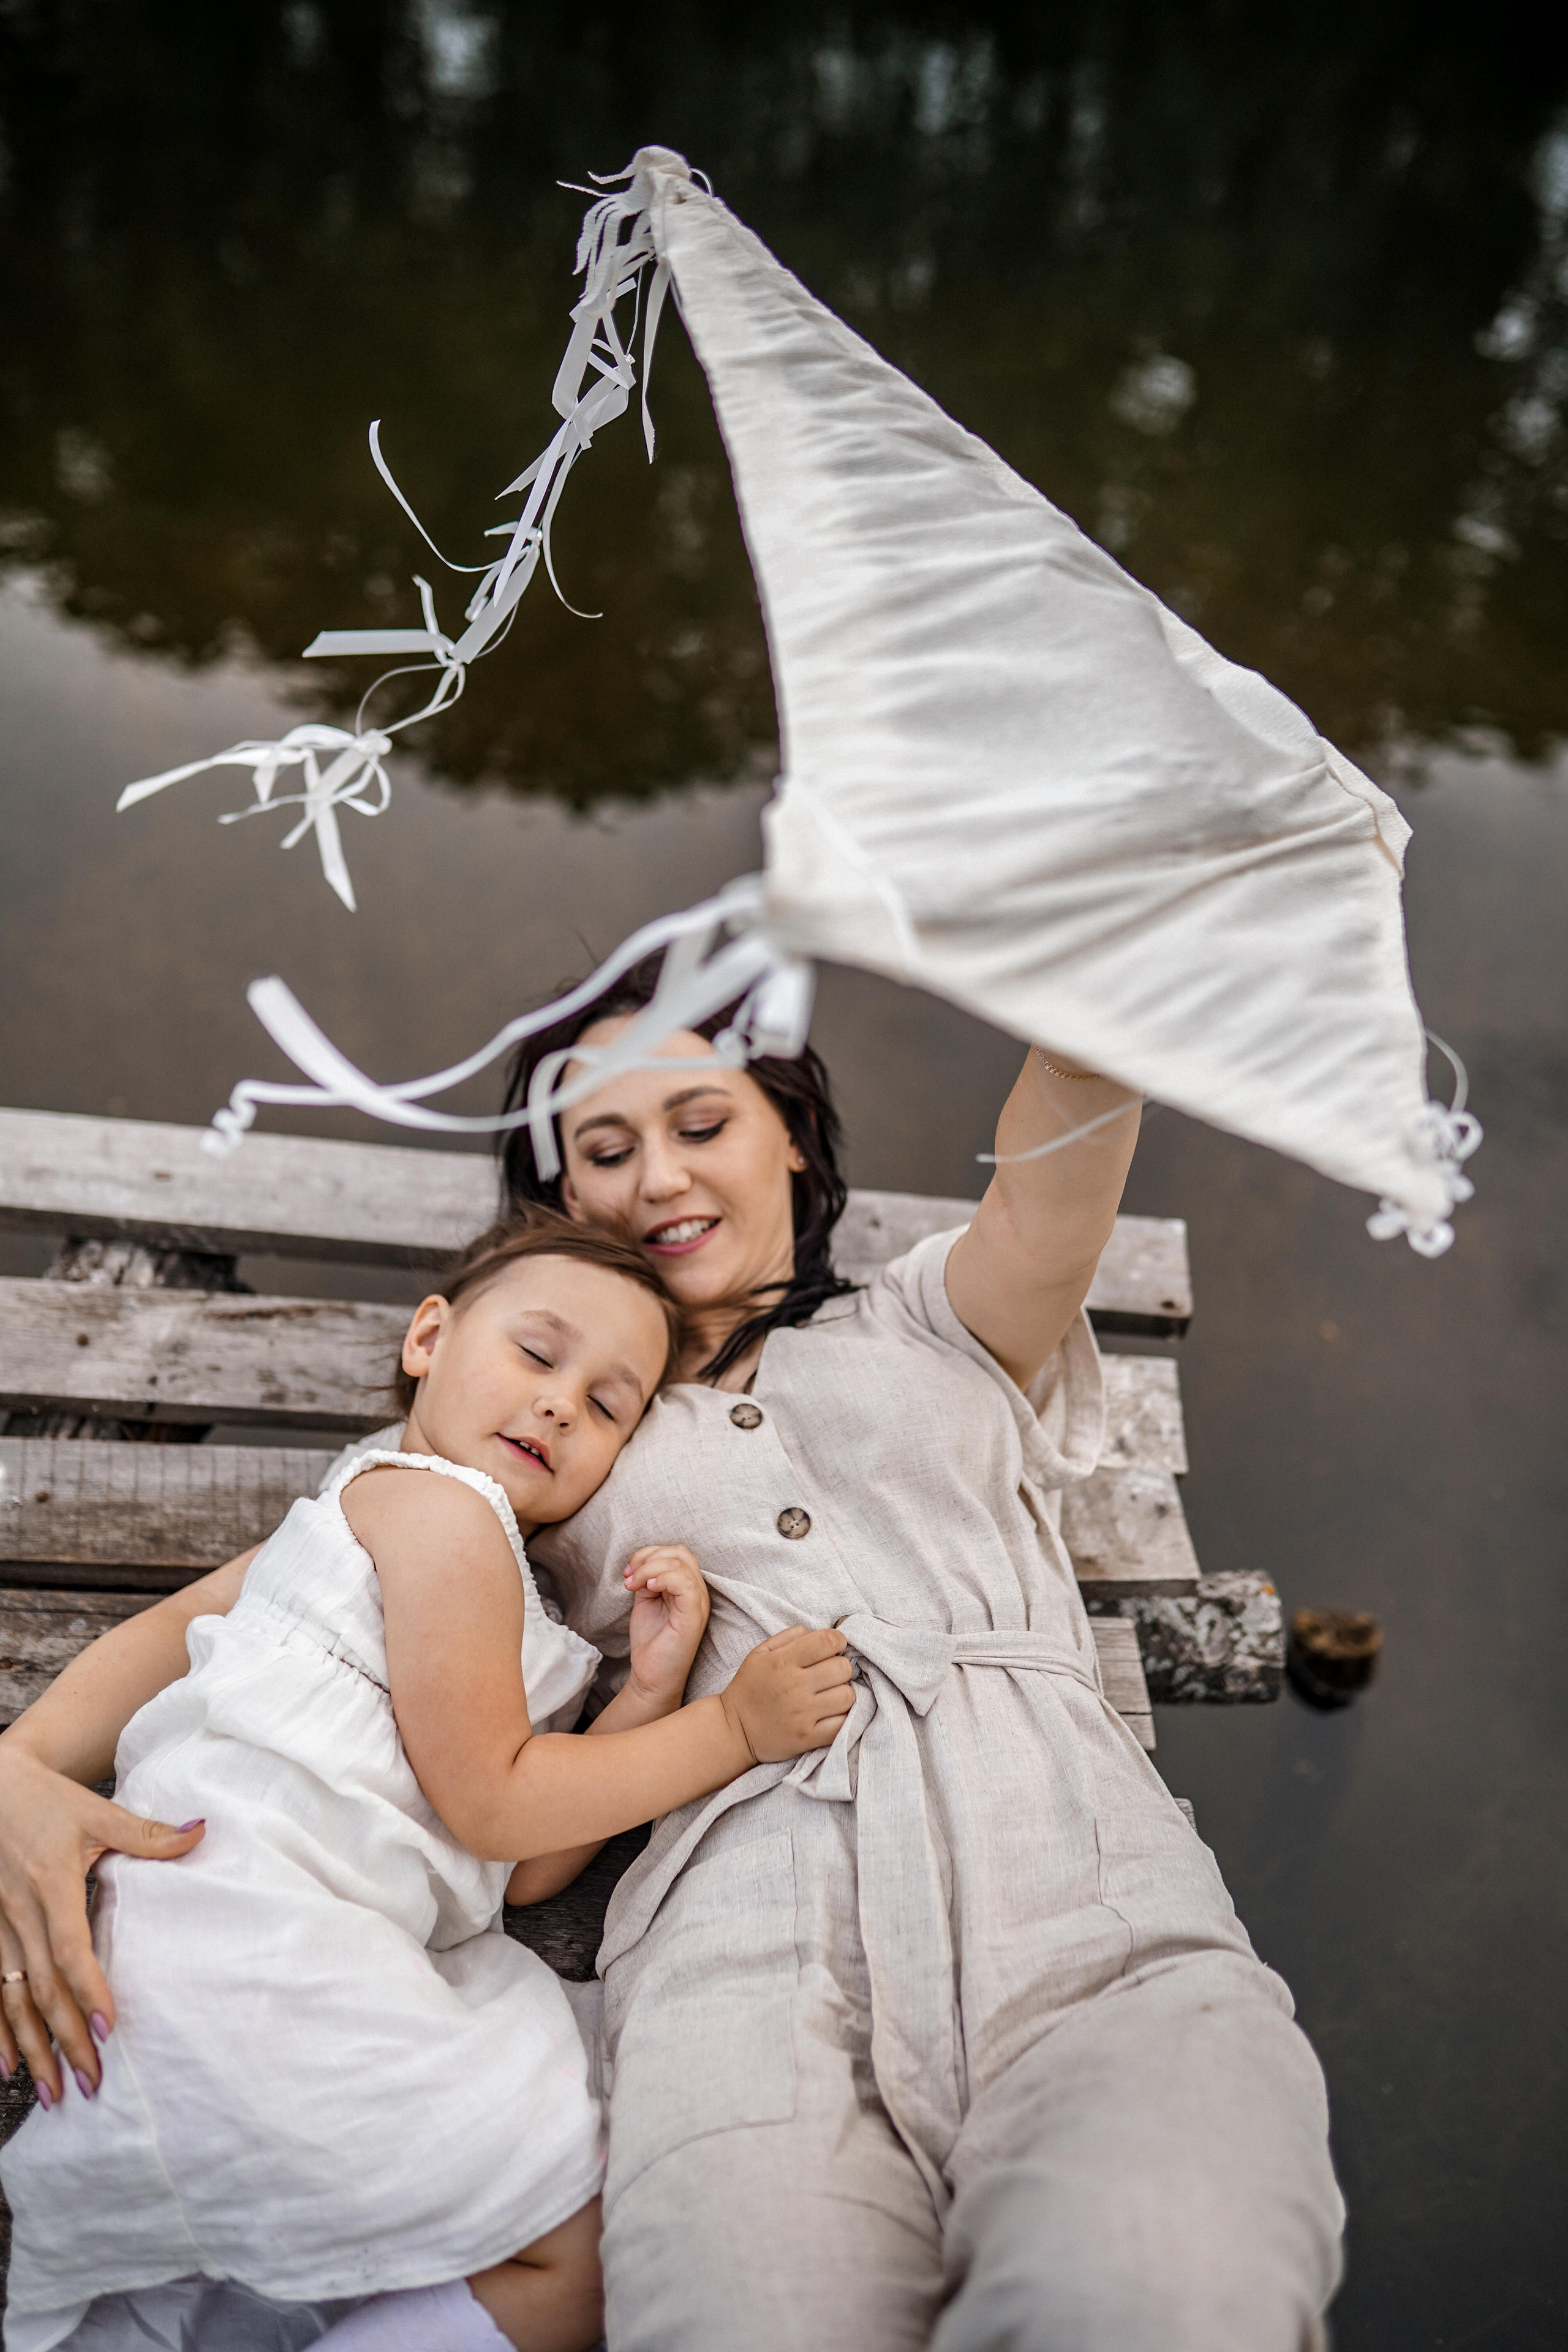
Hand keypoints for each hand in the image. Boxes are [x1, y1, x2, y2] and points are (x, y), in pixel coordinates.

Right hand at [0, 1741, 204, 2100]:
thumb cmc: (46, 1800)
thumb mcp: (97, 1811)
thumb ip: (147, 1833)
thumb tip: (201, 1833)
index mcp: (51, 1884)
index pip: (68, 1949)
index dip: (88, 1990)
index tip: (110, 2029)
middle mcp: (18, 1912)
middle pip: (43, 1989)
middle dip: (65, 2039)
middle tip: (91, 2083)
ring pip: (12, 2000)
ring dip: (32, 2048)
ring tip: (54, 2092)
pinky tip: (8, 2066)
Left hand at [623, 1545, 710, 1711]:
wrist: (651, 1677)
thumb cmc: (650, 1642)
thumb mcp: (646, 1602)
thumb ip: (648, 1581)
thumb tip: (640, 1564)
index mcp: (687, 1588)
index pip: (677, 1553)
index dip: (650, 1553)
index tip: (628, 1571)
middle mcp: (697, 1593)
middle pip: (681, 1553)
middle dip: (649, 1556)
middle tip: (629, 1576)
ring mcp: (698, 1604)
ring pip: (682, 1564)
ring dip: (650, 1568)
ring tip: (632, 1585)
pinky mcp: (694, 1616)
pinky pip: (685, 1583)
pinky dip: (663, 1578)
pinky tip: (647, 1589)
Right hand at [720, 1626, 854, 1764]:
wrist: (734, 1730)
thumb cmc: (750, 1687)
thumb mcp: (759, 1653)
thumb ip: (789, 1636)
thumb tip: (817, 1633)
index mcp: (783, 1661)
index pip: (828, 1641)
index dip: (838, 1640)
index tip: (834, 1648)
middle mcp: (794, 1686)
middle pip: (842, 1668)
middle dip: (841, 1668)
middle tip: (830, 1675)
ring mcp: (802, 1714)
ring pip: (847, 1696)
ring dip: (843, 1693)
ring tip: (831, 1695)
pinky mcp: (807, 1737)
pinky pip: (841, 1724)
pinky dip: (842, 1718)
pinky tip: (831, 1714)